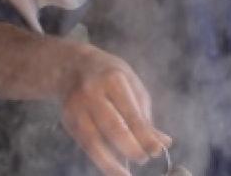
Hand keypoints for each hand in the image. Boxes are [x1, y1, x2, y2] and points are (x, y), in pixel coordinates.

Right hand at [60, 44, 172, 175]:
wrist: (72, 66)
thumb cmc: (110, 76)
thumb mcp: (131, 85)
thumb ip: (145, 114)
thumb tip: (163, 143)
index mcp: (114, 80)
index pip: (131, 113)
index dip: (145, 135)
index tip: (157, 151)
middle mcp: (92, 92)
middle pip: (112, 128)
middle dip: (131, 148)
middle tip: (144, 159)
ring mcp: (76, 107)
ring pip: (93, 141)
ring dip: (111, 163)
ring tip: (126, 174)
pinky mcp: (67, 120)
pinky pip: (85, 145)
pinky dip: (99, 159)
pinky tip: (112, 167)